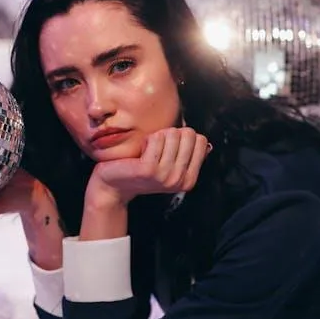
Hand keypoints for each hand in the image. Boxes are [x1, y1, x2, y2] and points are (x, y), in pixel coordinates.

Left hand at [87, 127, 210, 207]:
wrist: (113, 184)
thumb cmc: (140, 169)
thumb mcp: (169, 165)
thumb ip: (188, 155)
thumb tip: (207, 144)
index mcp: (189, 179)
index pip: (200, 140)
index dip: (183, 138)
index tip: (168, 150)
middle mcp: (180, 180)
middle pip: (188, 134)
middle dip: (171, 135)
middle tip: (156, 150)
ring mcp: (165, 176)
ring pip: (172, 134)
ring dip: (158, 137)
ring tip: (147, 152)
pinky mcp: (150, 170)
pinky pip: (157, 137)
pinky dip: (147, 139)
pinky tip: (140, 152)